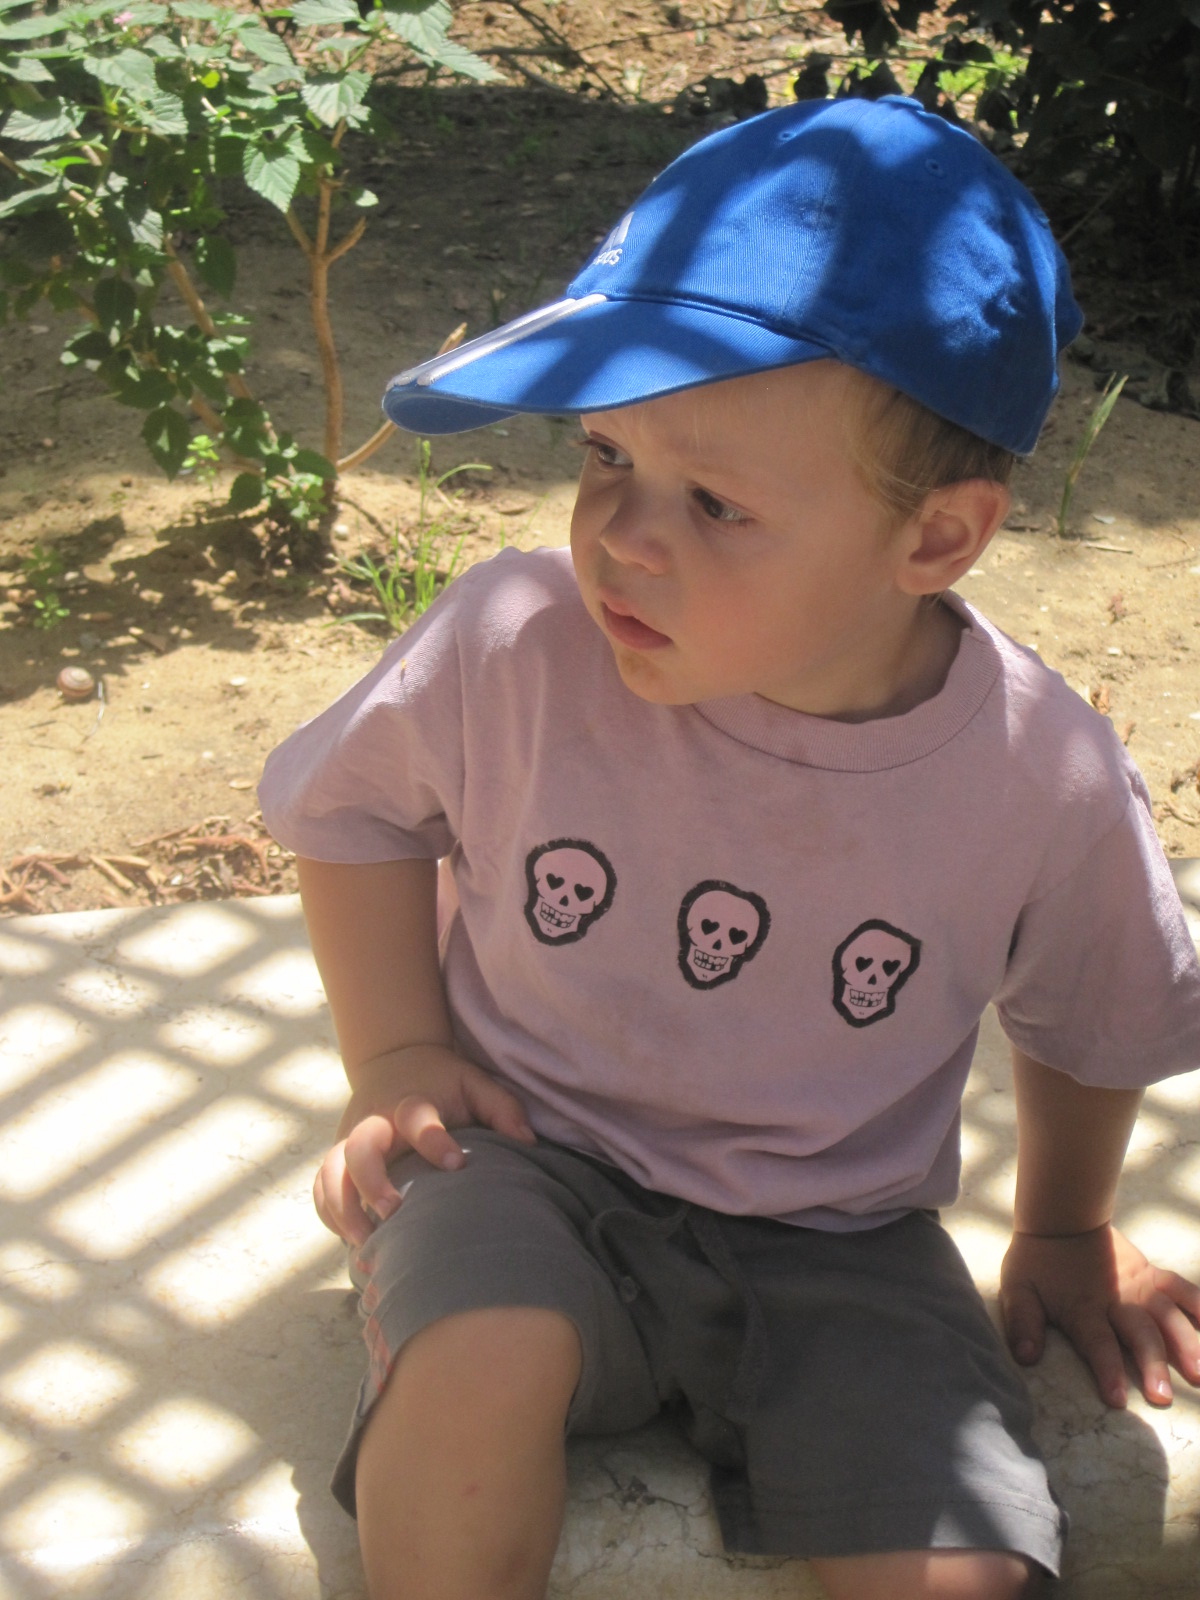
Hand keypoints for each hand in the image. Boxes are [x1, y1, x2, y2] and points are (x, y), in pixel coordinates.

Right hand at [313, 1044, 535, 1245]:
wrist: (395, 1060)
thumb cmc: (443, 1081)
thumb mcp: (474, 1082)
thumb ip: (501, 1108)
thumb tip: (528, 1142)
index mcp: (411, 1100)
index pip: (416, 1116)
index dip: (434, 1140)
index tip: (457, 1165)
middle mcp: (374, 1120)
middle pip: (359, 1147)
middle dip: (372, 1181)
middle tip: (393, 1212)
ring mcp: (349, 1138)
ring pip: (331, 1172)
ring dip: (343, 1208)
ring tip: (365, 1243)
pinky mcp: (337, 1156)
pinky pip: (321, 1187)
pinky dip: (329, 1214)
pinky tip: (352, 1241)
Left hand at [1000, 1223, 1199, 1407]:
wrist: (1058, 1217)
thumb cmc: (1036, 1261)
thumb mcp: (1017, 1290)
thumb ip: (1022, 1323)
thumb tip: (1025, 1357)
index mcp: (1082, 1309)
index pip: (1096, 1344)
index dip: (1106, 1370)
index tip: (1118, 1400)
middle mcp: (1115, 1301)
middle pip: (1138, 1334)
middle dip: (1152, 1365)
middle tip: (1163, 1396)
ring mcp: (1137, 1287)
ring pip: (1166, 1315)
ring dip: (1186, 1343)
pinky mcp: (1151, 1275)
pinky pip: (1180, 1288)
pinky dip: (1199, 1305)